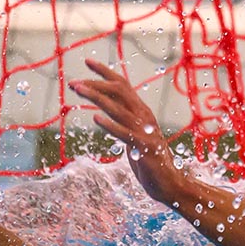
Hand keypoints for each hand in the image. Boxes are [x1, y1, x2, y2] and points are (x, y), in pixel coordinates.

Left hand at [69, 59, 180, 203]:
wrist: (170, 184)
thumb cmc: (150, 161)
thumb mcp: (135, 136)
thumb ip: (125, 122)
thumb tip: (108, 110)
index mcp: (142, 112)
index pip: (123, 85)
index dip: (105, 72)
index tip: (87, 61)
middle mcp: (144, 117)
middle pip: (119, 91)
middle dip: (95, 83)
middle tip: (73, 83)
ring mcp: (145, 132)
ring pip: (119, 108)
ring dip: (97, 97)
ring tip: (78, 90)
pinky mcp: (144, 148)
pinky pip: (125, 133)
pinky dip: (110, 124)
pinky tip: (95, 118)